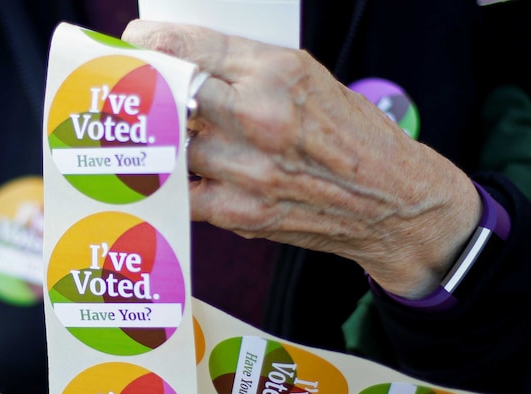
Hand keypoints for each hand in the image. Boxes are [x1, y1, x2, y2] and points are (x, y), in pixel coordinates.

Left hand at [122, 20, 480, 298]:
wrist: (392, 201)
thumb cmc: (353, 136)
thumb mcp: (309, 80)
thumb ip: (246, 71)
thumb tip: (185, 65)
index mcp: (280, 73)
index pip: (190, 48)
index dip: (150, 43)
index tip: (137, 43)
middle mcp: (261, 119)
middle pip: (171, 95)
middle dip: (149, 87)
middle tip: (139, 86)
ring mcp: (249, 171)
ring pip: (174, 145)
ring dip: (169, 138)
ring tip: (174, 132)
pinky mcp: (242, 213)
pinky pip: (185, 190)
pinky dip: (181, 180)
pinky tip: (191, 171)